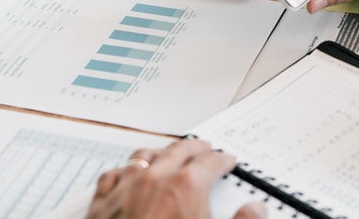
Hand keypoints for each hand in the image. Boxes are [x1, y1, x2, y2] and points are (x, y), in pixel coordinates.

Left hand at [88, 140, 265, 218]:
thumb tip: (256, 211)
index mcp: (186, 186)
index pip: (211, 162)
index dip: (222, 160)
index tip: (226, 162)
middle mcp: (154, 179)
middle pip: (179, 150)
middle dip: (195, 148)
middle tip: (204, 149)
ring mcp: (125, 188)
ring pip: (144, 156)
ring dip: (161, 153)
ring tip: (169, 154)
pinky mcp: (102, 204)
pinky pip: (114, 175)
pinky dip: (125, 170)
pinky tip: (128, 173)